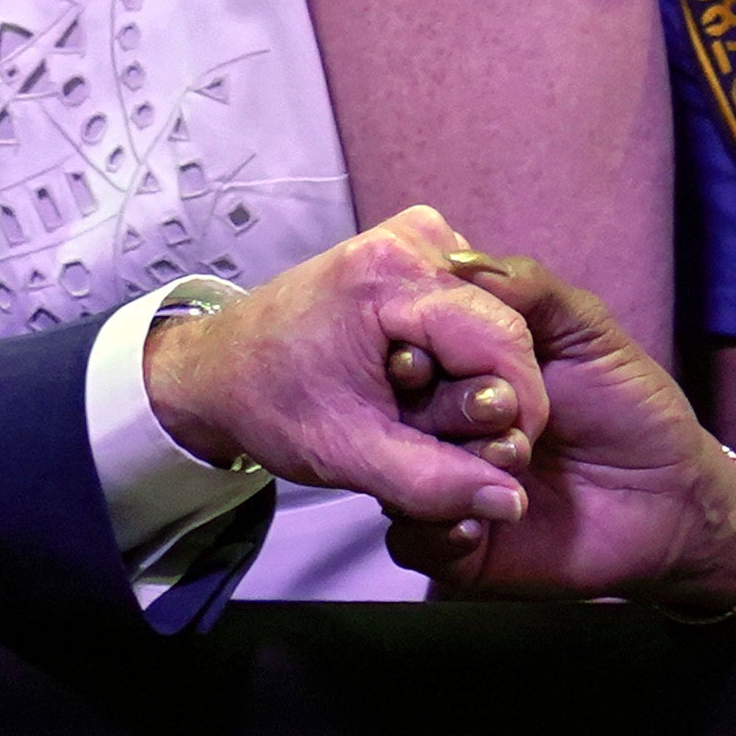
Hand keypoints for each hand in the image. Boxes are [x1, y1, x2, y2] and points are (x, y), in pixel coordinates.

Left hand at [137, 206, 548, 543]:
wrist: (218, 368)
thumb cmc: (272, 402)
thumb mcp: (349, 454)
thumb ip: (433, 481)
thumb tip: (511, 500)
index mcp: (392, 272)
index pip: (503, 341)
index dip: (517, 410)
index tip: (495, 463)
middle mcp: (418, 235)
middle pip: (501, 329)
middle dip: (483, 396)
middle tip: (434, 437)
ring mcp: (421, 235)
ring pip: (491, 323)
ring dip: (468, 379)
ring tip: (412, 409)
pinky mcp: (420, 248)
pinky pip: (470, 312)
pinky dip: (454, 356)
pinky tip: (411, 381)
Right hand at [384, 250, 735, 607]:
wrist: (671, 500)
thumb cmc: (631, 406)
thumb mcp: (588, 332)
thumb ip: (529, 289)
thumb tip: (454, 259)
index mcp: (462, 369)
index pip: (407, 350)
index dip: (410, 347)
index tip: (425, 354)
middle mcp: (443, 424)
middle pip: (394, 413)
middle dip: (438, 408)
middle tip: (497, 411)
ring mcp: (446, 484)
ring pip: (394, 476)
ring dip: (442, 468)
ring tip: (510, 463)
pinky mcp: (458, 546)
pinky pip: (413, 541)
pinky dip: (438, 530)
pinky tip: (478, 521)